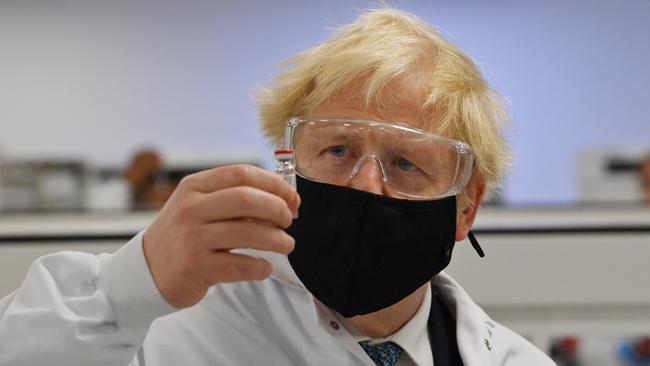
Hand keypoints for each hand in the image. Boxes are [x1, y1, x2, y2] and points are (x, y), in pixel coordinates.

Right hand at [142, 164, 299, 307]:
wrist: (146, 271)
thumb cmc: (182, 236)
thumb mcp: (198, 206)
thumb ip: (232, 198)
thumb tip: (282, 198)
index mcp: (194, 187)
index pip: (241, 173)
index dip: (274, 184)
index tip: (291, 198)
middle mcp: (190, 208)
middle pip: (247, 198)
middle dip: (278, 209)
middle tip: (288, 220)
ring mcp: (192, 238)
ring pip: (247, 231)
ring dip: (277, 239)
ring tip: (286, 244)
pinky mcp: (195, 267)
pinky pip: (240, 264)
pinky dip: (260, 267)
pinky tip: (264, 267)